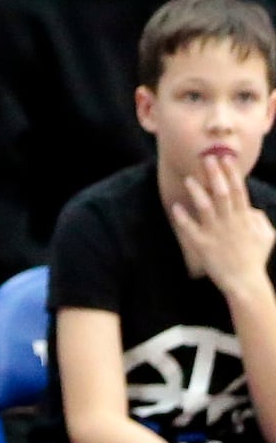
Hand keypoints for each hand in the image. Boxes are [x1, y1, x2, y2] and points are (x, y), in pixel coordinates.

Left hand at [168, 155, 275, 297]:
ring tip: (189, 179)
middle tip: (207, 158)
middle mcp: (230, 223)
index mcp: (244, 219)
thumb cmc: (255, 260)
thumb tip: (251, 207)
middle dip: (215, 175)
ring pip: (205, 208)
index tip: (226, 158)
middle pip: (222, 193)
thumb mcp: (267, 237)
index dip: (232, 173)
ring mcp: (216, 234)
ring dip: (197, 192)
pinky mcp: (203, 246)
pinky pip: (190, 229)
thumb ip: (260, 219)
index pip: (239, 190)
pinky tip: (176, 207)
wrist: (245, 284)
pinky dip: (183, 218)